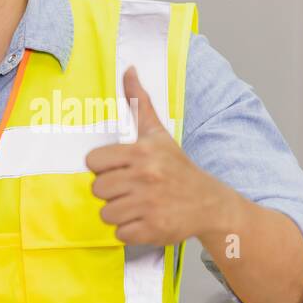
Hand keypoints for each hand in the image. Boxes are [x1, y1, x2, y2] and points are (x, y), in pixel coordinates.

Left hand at [84, 66, 229, 245]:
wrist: (209, 202)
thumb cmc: (177, 167)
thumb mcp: (158, 134)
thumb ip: (139, 102)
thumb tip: (128, 69)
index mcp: (141, 152)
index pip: (93, 162)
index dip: (104, 168)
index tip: (121, 169)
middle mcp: (145, 177)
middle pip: (97, 189)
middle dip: (112, 192)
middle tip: (133, 189)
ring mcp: (149, 205)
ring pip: (106, 214)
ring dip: (120, 213)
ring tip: (139, 205)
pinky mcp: (152, 229)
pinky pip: (120, 233)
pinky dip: (130, 230)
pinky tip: (146, 219)